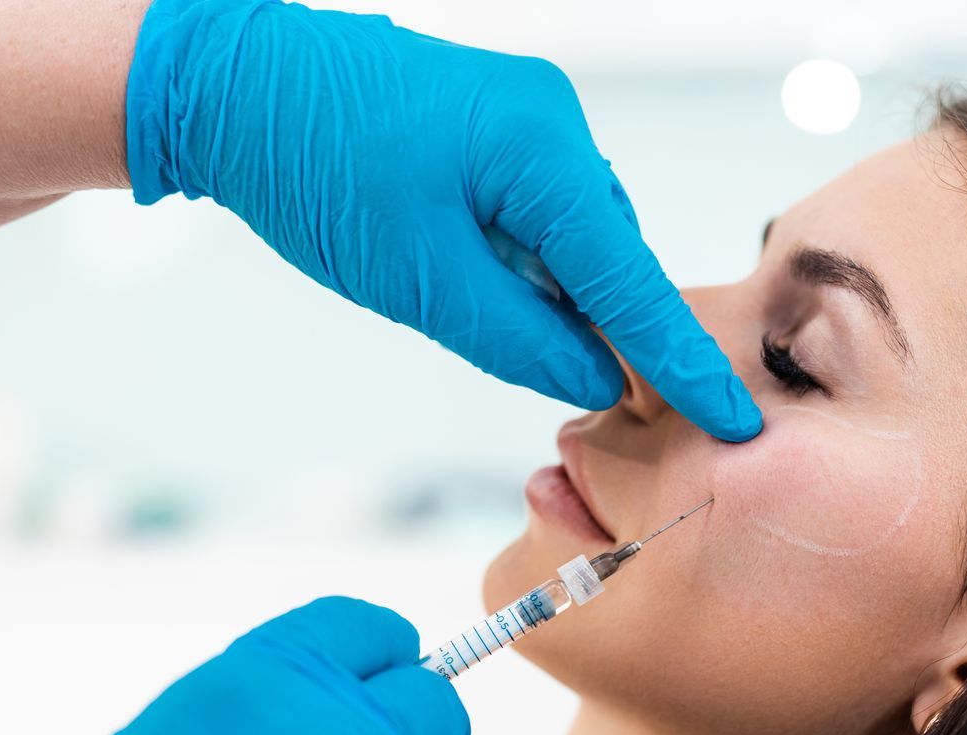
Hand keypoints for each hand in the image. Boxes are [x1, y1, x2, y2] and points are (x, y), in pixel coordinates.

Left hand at [124, 0, 761, 441]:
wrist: (231, 85)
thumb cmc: (314, 171)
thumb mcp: (423, 282)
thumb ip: (524, 341)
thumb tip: (600, 381)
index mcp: (545, 152)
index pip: (635, 281)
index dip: (684, 360)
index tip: (735, 418)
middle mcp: (555, 124)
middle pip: (614, 257)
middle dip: (610, 330)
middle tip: (605, 403)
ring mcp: (528, 120)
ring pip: (578, 240)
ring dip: (559, 298)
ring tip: (489, 320)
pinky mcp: (498, 128)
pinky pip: (544, 213)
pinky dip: (531, 265)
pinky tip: (481, 283)